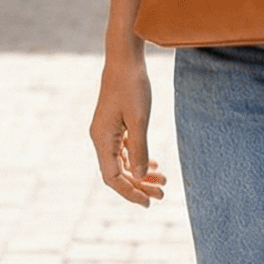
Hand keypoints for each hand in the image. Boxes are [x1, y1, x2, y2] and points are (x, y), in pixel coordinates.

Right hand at [90, 57, 166, 206]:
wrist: (124, 61)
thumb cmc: (132, 87)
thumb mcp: (140, 119)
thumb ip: (140, 148)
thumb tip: (140, 176)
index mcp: (102, 140)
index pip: (112, 177)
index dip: (129, 192)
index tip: (148, 202)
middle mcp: (100, 139)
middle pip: (117, 172)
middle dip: (138, 186)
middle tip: (161, 195)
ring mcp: (106, 132)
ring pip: (122, 162)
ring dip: (140, 174)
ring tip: (162, 182)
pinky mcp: (115, 125)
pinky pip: (124, 150)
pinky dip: (138, 159)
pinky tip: (154, 166)